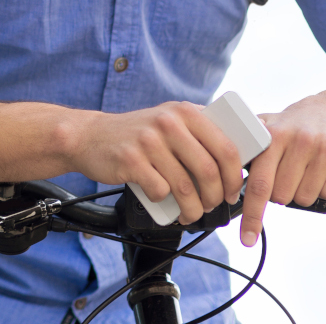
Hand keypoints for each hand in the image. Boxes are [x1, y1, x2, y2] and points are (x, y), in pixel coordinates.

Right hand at [69, 102, 244, 224]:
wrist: (89, 136)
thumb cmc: (137, 134)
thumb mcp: (169, 121)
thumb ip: (198, 133)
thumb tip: (236, 164)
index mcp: (185, 112)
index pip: (226, 147)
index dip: (234, 176)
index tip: (232, 191)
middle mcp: (168, 121)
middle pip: (208, 170)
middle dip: (214, 197)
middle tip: (211, 206)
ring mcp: (148, 140)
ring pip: (185, 186)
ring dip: (192, 208)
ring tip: (190, 213)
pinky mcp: (131, 159)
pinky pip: (160, 191)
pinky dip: (165, 203)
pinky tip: (162, 200)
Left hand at [240, 98, 325, 246]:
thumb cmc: (289, 128)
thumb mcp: (264, 130)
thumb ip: (242, 151)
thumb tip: (216, 177)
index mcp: (273, 136)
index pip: (260, 185)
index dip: (253, 216)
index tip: (247, 239)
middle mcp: (299, 139)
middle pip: (283, 196)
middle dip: (279, 194)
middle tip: (283, 175)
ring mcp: (325, 146)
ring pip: (307, 198)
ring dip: (301, 192)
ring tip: (302, 170)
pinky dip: (324, 188)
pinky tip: (321, 169)